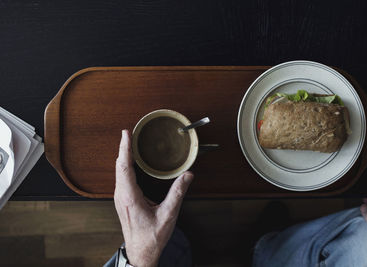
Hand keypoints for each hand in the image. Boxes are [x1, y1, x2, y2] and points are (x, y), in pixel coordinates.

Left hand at [114, 130, 193, 266]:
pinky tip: (130, 160)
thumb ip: (177, 194)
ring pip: (119, 170)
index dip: (125, 148)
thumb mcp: (168, 215)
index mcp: (129, 196)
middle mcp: (121, 195)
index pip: (125, 167)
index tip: (126, 134)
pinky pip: (122, 177)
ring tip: (128, 141)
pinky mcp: (123, 199)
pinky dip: (125, 164)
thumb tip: (187, 175)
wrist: (140, 252)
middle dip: (124, 147)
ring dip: (123, 155)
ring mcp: (120, 197)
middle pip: (119, 165)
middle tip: (128, 133)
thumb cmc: (151, 237)